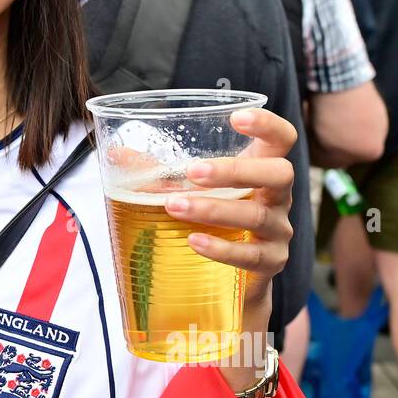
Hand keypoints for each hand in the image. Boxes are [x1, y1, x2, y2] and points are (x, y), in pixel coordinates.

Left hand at [162, 108, 296, 319]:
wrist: (227, 280)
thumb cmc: (211, 221)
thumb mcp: (188, 191)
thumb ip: (158, 172)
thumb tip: (116, 153)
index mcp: (261, 169)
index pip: (281, 139)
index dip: (268, 124)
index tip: (237, 117)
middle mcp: (278, 197)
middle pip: (280, 174)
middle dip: (236, 171)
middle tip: (194, 172)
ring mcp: (278, 231)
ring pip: (258, 215)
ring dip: (214, 209)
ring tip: (174, 206)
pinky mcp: (270, 264)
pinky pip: (251, 255)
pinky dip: (221, 248)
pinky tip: (193, 241)